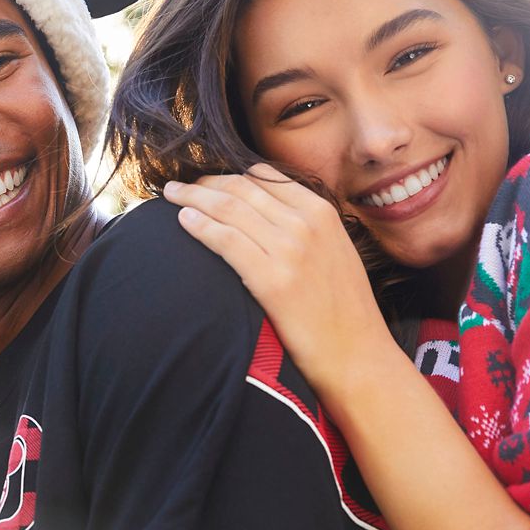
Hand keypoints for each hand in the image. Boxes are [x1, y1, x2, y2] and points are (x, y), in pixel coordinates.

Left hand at [163, 165, 395, 401]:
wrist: (358, 354)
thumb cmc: (343, 310)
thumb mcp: (336, 252)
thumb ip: (308, 227)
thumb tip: (270, 213)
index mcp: (322, 212)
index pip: (264, 176)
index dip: (229, 174)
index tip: (207, 181)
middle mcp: (306, 224)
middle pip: (241, 188)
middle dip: (204, 183)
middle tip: (178, 187)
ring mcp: (290, 250)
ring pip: (229, 208)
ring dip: (193, 198)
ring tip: (171, 197)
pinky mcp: (273, 280)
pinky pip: (226, 240)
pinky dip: (200, 226)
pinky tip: (183, 221)